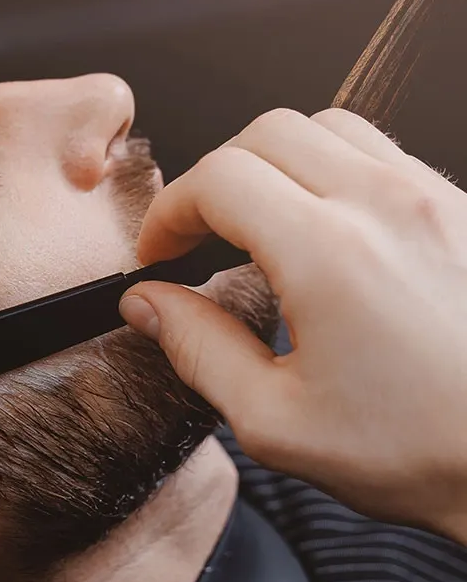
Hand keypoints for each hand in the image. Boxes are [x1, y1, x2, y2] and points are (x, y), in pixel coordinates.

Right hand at [119, 108, 466, 539]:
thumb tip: (147, 305)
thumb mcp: (278, 421)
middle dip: (214, 179)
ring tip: (259, 221)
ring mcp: (433, 198)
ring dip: (273, 163)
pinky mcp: (463, 208)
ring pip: (326, 127)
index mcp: (330, 255)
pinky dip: (331, 169)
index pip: (219, 179)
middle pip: (265, 134)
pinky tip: (325, 225)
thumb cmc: (422, 453)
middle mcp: (385, 206)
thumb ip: (197, 350)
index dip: (171, 211)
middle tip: (198, 234)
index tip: (161, 251)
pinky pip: (380, 151)